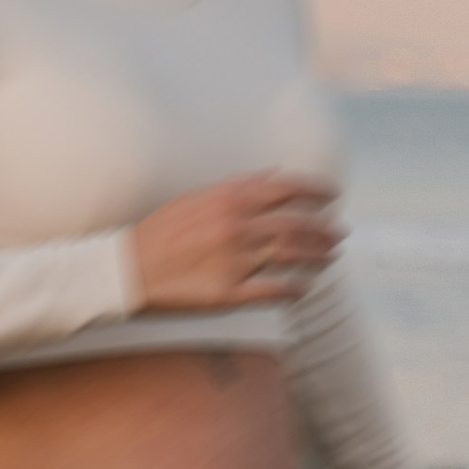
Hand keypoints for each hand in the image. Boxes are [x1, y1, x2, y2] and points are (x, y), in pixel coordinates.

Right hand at [129, 171, 340, 311]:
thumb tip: (276, 175)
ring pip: (292, 256)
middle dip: (324, 228)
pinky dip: (295, 288)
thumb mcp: (197, 198)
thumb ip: (239, 186)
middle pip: (297, 225)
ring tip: (330, 256)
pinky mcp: (229, 293)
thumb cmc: (161, 231)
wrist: (128, 269)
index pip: (286, 188)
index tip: (333, 194)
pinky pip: (274, 290)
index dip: (316, 189)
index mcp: (228, 200)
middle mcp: (236, 228)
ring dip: (317, 256)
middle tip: (340, 232)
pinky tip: (305, 288)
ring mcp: (235, 261)